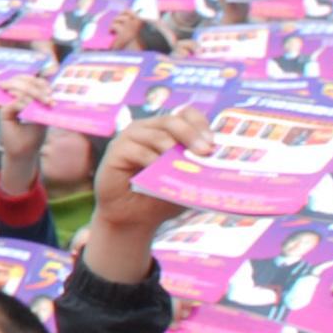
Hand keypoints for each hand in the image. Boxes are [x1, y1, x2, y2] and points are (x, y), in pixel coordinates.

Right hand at [85, 107, 201, 275]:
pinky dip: (153, 162)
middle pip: (171, 120)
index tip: (212, 144)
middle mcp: (147, 129)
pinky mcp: (116, 151)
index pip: (185, 114)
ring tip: (184, 167)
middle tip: (204, 152)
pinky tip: (162, 174)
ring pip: (156, 134)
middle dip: (191, 135)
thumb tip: (216, 163)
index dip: (200, 125)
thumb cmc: (159, 197)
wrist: (132, 218)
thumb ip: (195, 169)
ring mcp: (130, 138)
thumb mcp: (183, 181)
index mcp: (166, 131)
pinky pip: (138, 150)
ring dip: (173, 150)